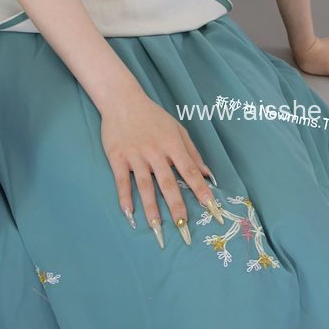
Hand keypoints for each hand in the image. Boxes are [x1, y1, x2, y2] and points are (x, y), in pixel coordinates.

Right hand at [99, 87, 221, 246]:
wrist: (122, 100)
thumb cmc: (153, 116)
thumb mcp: (178, 129)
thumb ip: (193, 153)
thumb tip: (208, 175)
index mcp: (173, 145)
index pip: (190, 172)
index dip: (201, 191)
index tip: (211, 208)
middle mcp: (155, 152)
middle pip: (168, 183)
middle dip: (177, 206)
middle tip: (183, 227)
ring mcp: (135, 156)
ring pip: (145, 186)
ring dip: (151, 208)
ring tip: (157, 227)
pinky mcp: (117, 158)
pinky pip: (122, 180)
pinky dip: (124, 197)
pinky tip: (129, 213)